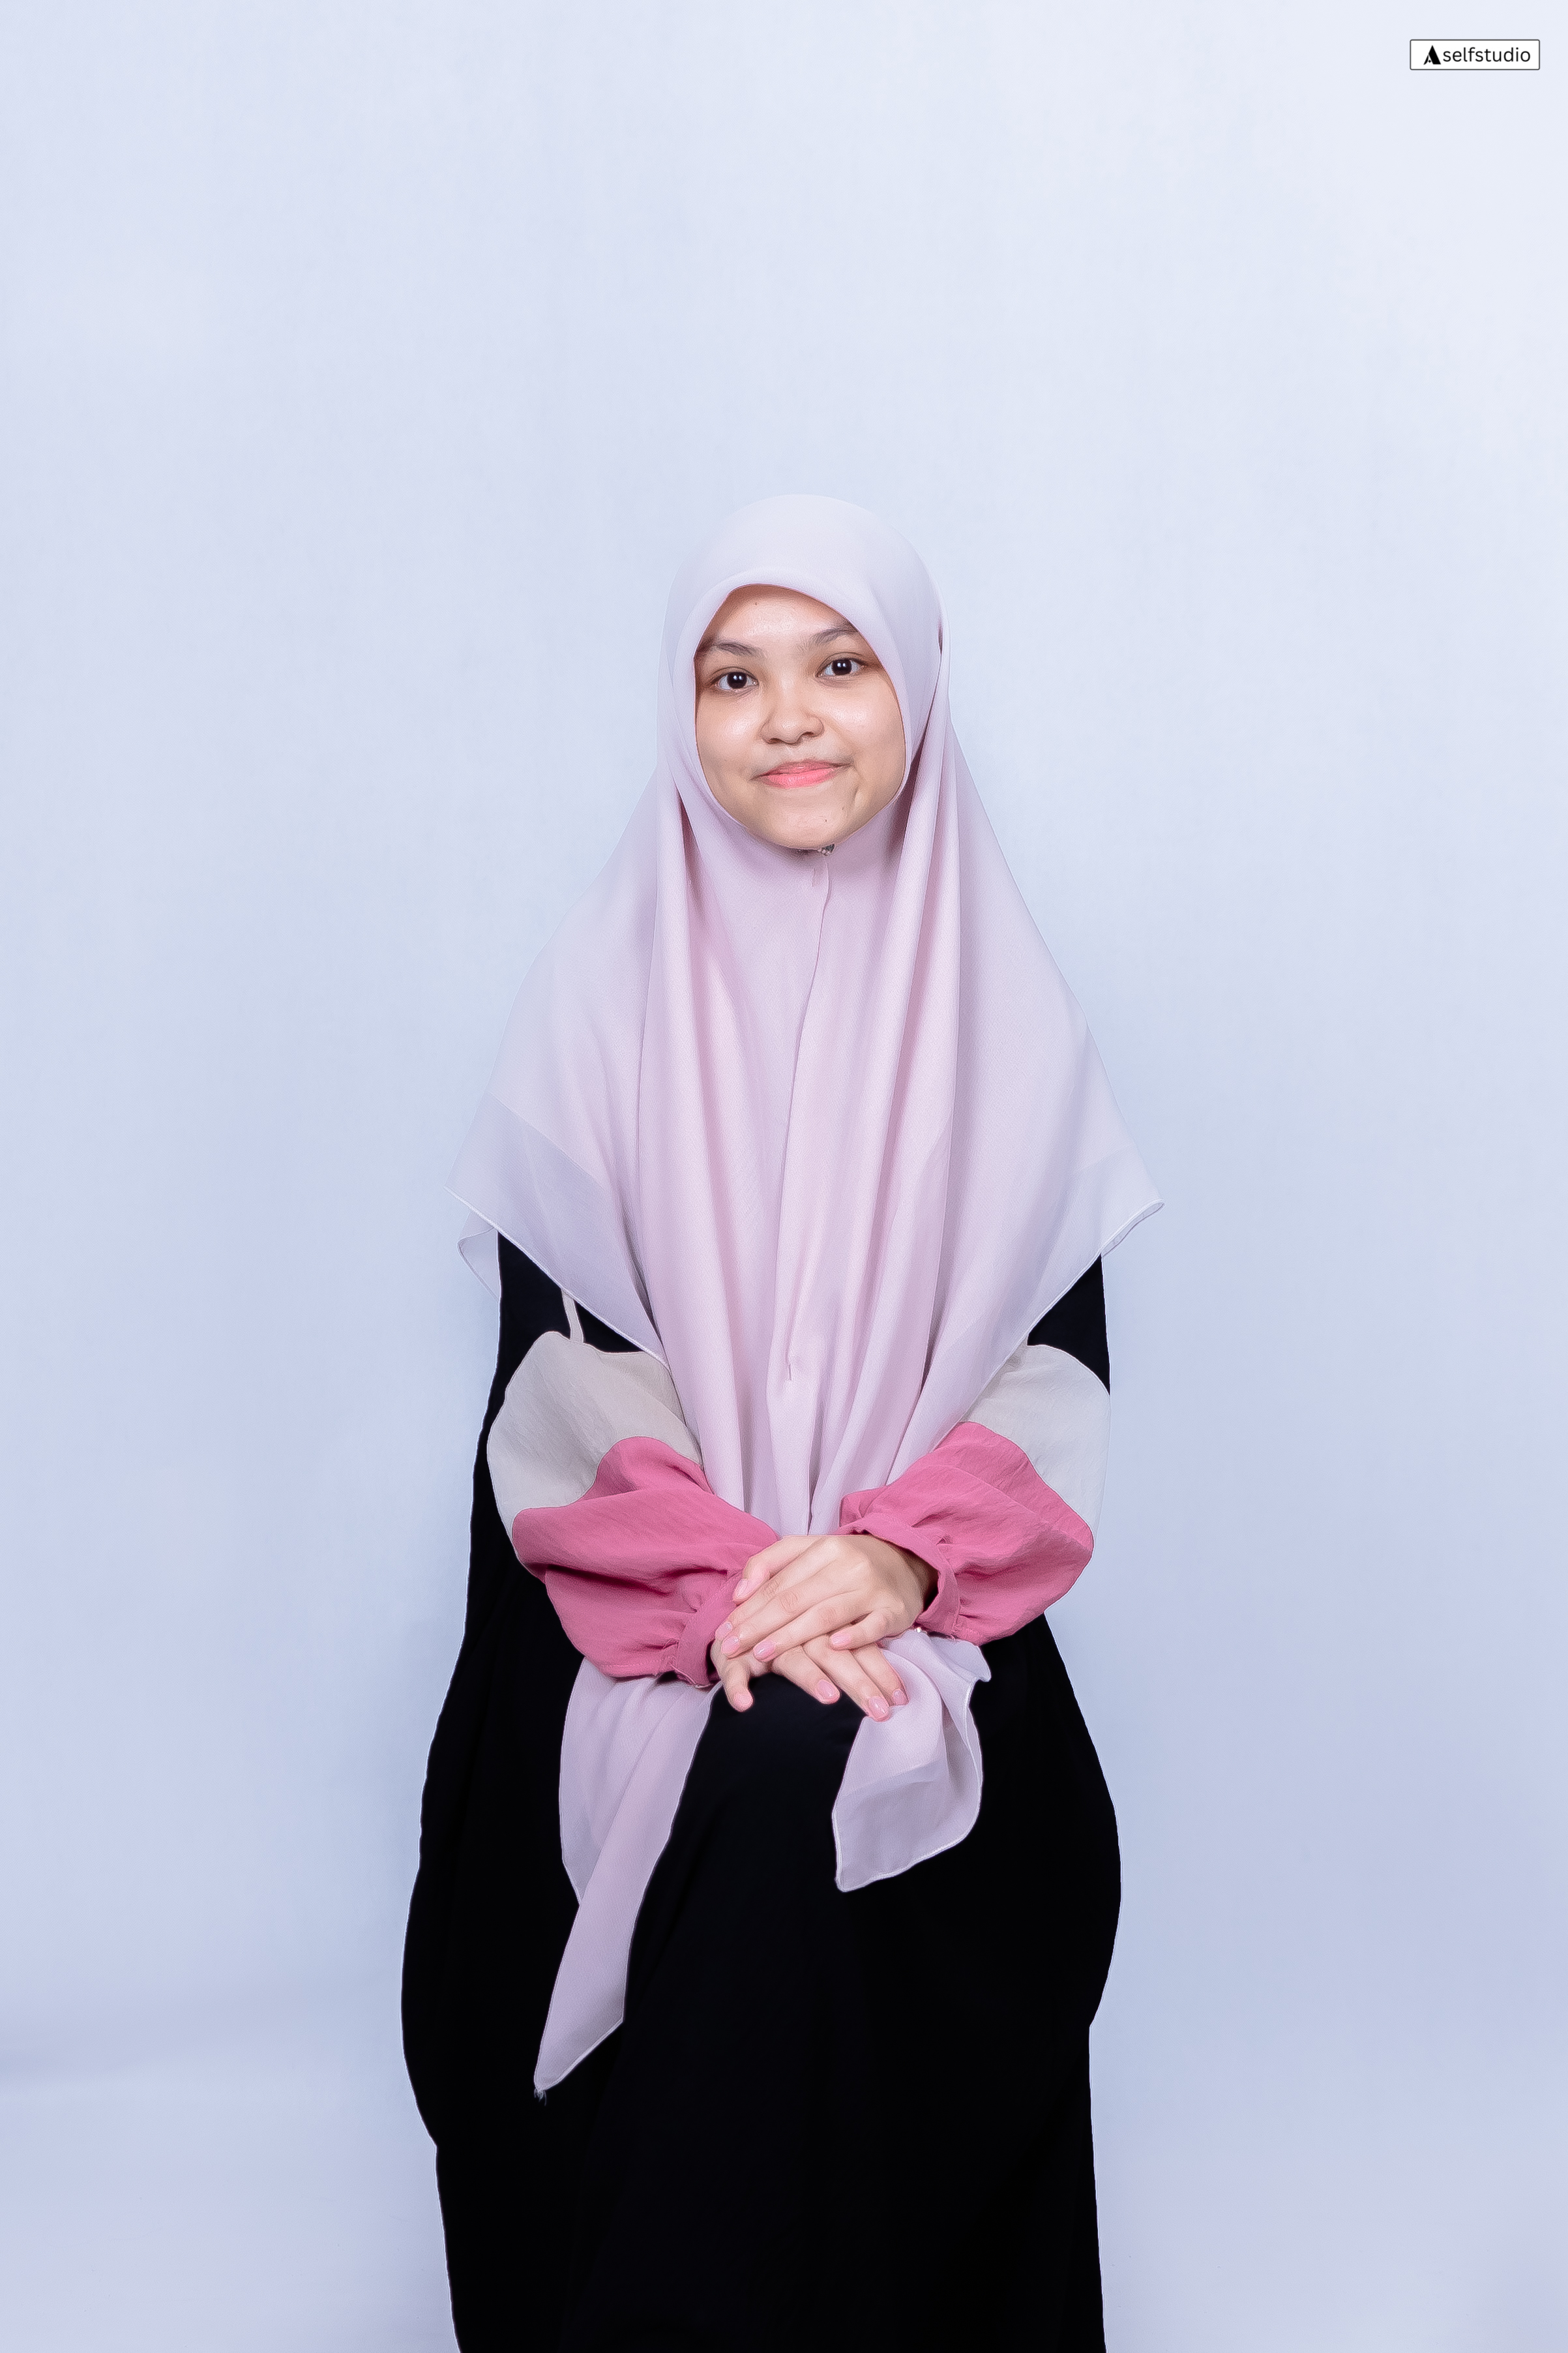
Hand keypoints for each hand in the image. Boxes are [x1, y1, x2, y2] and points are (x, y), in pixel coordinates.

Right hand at [708, 1625, 907, 1719]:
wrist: (735, 1621)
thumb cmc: (789, 1629)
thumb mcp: (820, 1633)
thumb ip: (858, 1644)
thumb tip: (895, 1687)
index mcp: (821, 1619)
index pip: (856, 1644)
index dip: (878, 1669)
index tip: (900, 1697)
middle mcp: (796, 1630)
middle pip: (830, 1652)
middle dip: (857, 1683)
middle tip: (881, 1711)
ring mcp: (765, 1645)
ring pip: (792, 1661)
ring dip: (810, 1679)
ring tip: (830, 1698)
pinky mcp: (735, 1656)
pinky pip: (735, 1672)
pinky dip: (737, 1687)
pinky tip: (745, 1705)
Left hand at [710, 1531, 934, 1718]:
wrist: (907, 1560)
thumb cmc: (848, 1562)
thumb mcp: (811, 1550)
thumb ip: (771, 1563)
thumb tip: (740, 1593)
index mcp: (823, 1549)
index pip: (779, 1583)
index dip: (749, 1608)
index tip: (724, 1631)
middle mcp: (846, 1565)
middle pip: (795, 1599)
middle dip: (758, 1626)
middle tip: (730, 1649)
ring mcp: (871, 1588)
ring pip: (825, 1614)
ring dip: (791, 1636)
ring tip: (762, 1655)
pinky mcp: (893, 1610)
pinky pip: (872, 1625)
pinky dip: (853, 1636)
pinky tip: (834, 1647)